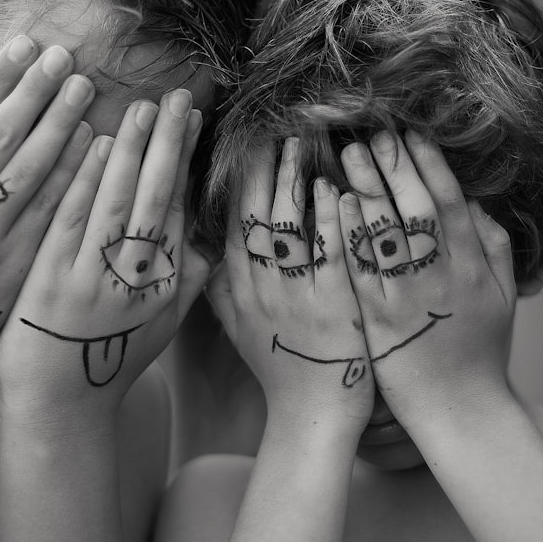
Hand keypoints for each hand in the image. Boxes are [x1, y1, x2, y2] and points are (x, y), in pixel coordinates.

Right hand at [0, 38, 95, 385]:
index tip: (26, 45)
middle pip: (1, 140)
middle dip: (36, 92)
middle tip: (66, 57)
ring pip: (31, 173)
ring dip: (62, 126)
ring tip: (85, 90)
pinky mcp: (15, 270)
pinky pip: (51, 213)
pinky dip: (74, 176)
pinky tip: (95, 146)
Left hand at [0, 90, 209, 420]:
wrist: (61, 406)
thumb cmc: (112, 359)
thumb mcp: (163, 325)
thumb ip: (189, 279)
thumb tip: (213, 238)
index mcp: (167, 285)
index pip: (178, 209)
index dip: (184, 162)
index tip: (191, 121)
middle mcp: (137, 281)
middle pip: (156, 199)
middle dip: (167, 144)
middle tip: (175, 98)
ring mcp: (95, 281)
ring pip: (118, 204)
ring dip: (129, 152)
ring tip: (140, 109)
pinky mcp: (53, 283)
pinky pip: (73, 223)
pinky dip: (85, 182)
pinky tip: (92, 146)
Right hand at [210, 138, 373, 430]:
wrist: (311, 414)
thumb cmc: (279, 367)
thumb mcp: (237, 327)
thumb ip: (221, 286)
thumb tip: (206, 247)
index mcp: (238, 285)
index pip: (232, 220)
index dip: (237, 178)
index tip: (243, 141)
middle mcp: (260, 285)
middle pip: (255, 213)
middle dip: (262, 166)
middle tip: (272, 126)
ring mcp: (295, 294)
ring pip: (288, 226)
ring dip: (294, 180)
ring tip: (302, 140)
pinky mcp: (334, 306)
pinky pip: (329, 255)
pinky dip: (331, 220)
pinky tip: (336, 188)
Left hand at [338, 130, 516, 425]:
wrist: (457, 408)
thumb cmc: (479, 349)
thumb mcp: (502, 296)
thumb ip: (493, 245)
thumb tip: (474, 200)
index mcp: (473, 268)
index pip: (450, 203)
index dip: (430, 164)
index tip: (411, 133)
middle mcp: (441, 277)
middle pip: (417, 208)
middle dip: (395, 166)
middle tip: (374, 131)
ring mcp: (407, 297)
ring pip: (386, 233)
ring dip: (367, 188)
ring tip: (347, 153)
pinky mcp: (376, 319)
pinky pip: (360, 268)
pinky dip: (349, 232)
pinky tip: (335, 203)